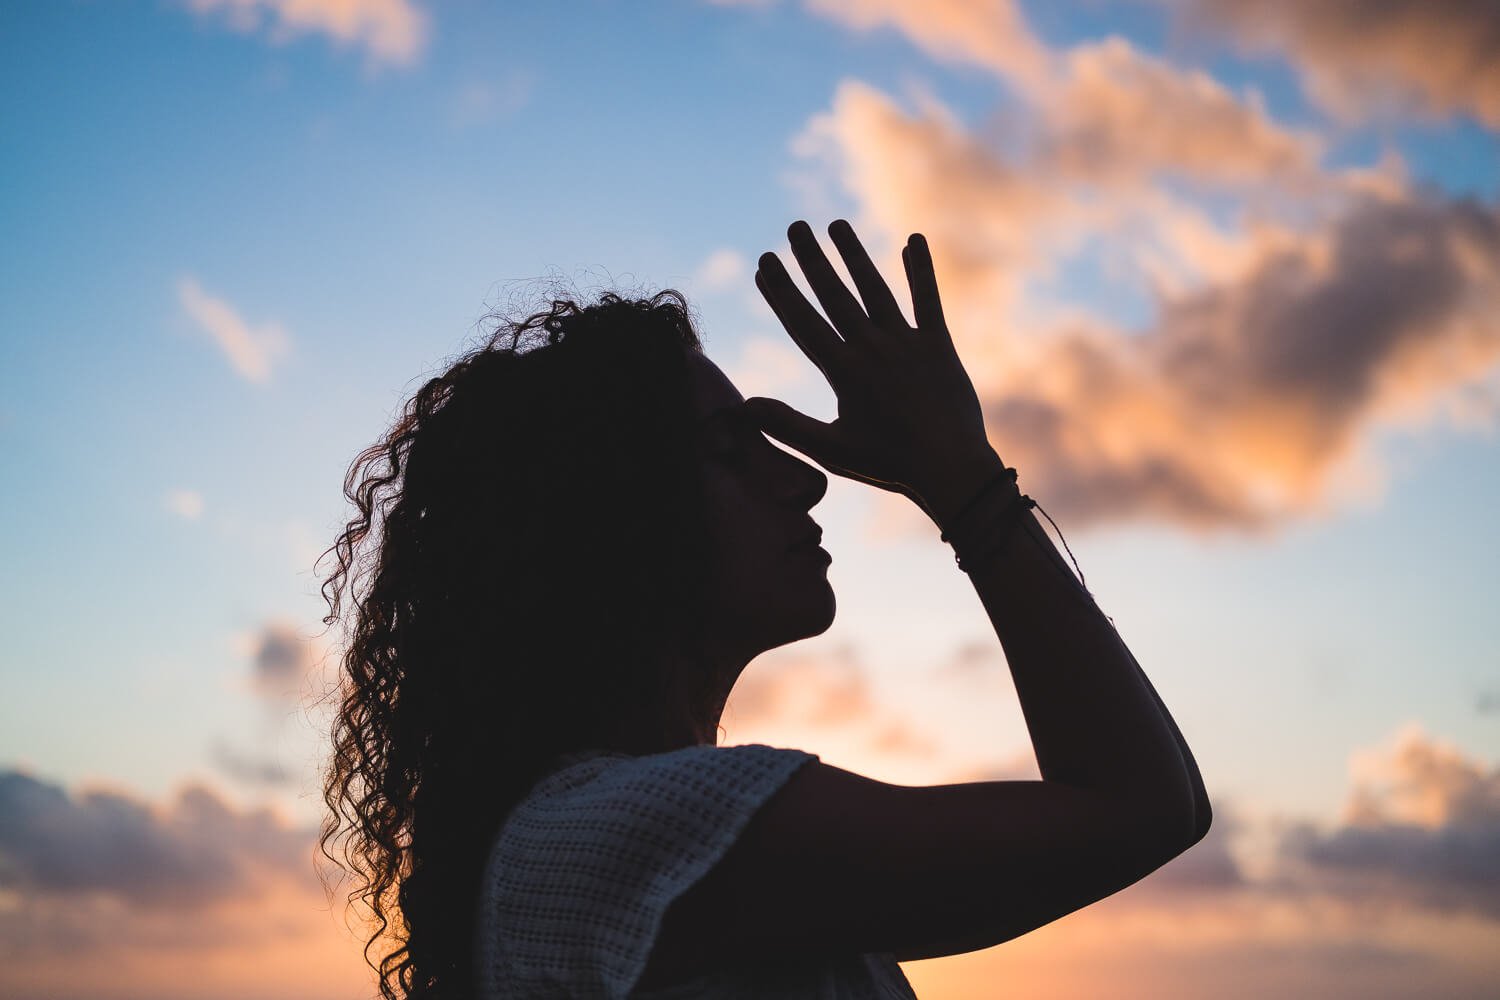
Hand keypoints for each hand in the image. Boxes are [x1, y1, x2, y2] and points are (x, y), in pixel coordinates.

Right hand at [750, 219, 999, 514]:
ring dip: (854, 255)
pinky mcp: (940, 345)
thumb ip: (786, 425)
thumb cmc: (889, 465)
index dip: (781, 291)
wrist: (952, 469)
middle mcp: (873, 349)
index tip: (764, 262)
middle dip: (812, 260)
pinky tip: (913, 240)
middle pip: (835, 296)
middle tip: (794, 227)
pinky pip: (928, 300)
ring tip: (836, 225)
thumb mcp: (831, 451)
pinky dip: (920, 270)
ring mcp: (907, 343)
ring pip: (874, 289)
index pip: (803, 322)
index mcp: (844, 372)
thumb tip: (743, 407)